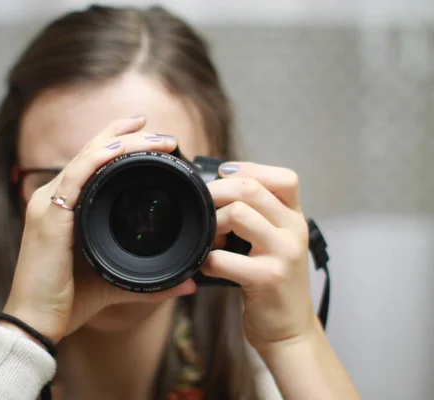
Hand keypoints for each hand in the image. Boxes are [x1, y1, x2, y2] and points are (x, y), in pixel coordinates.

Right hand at [2, 117, 195, 342]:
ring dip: (121, 142)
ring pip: (86, 158)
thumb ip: (151, 283)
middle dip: (125, 134)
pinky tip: (119, 148)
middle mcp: (53, 200)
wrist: (37, 323)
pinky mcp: (48, 217)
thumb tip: (187, 283)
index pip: (91, 164)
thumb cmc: (68, 300)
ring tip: (154, 136)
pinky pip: (74, 177)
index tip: (147, 132)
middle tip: (159, 131)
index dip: (116, 142)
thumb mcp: (114, 283)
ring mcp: (48, 206)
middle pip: (90, 152)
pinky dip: (98, 159)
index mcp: (65, 208)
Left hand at [201, 162, 316, 350]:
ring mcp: (283, 254)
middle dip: (217, 192)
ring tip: (209, 238)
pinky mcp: (267, 278)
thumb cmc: (273, 281)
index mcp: (295, 218)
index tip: (224, 173)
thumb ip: (259, 217)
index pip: (284, 177)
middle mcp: (294, 230)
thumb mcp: (276, 243)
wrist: (290, 329)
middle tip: (202, 207)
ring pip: (238, 214)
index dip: (250, 168)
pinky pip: (224, 258)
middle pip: (251, 188)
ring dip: (212, 223)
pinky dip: (207, 260)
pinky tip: (207, 266)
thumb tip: (219, 190)